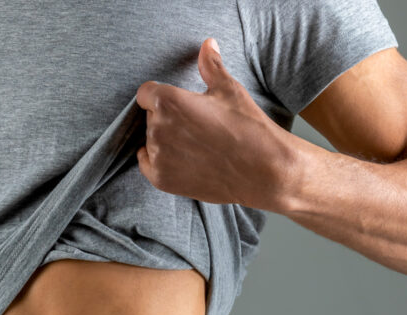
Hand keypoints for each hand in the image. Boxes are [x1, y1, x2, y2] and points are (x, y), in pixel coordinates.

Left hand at [135, 37, 298, 211]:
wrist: (260, 170)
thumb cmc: (246, 127)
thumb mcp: (228, 89)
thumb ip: (210, 66)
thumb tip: (208, 44)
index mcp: (169, 101)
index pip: (146, 93)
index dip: (161, 96)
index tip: (178, 104)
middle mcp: (158, 128)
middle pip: (150, 117)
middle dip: (167, 119)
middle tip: (195, 127)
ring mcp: (158, 155)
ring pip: (150, 140)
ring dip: (165, 140)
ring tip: (195, 145)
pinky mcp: (160, 178)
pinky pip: (146, 162)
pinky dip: (159, 161)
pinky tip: (183, 160)